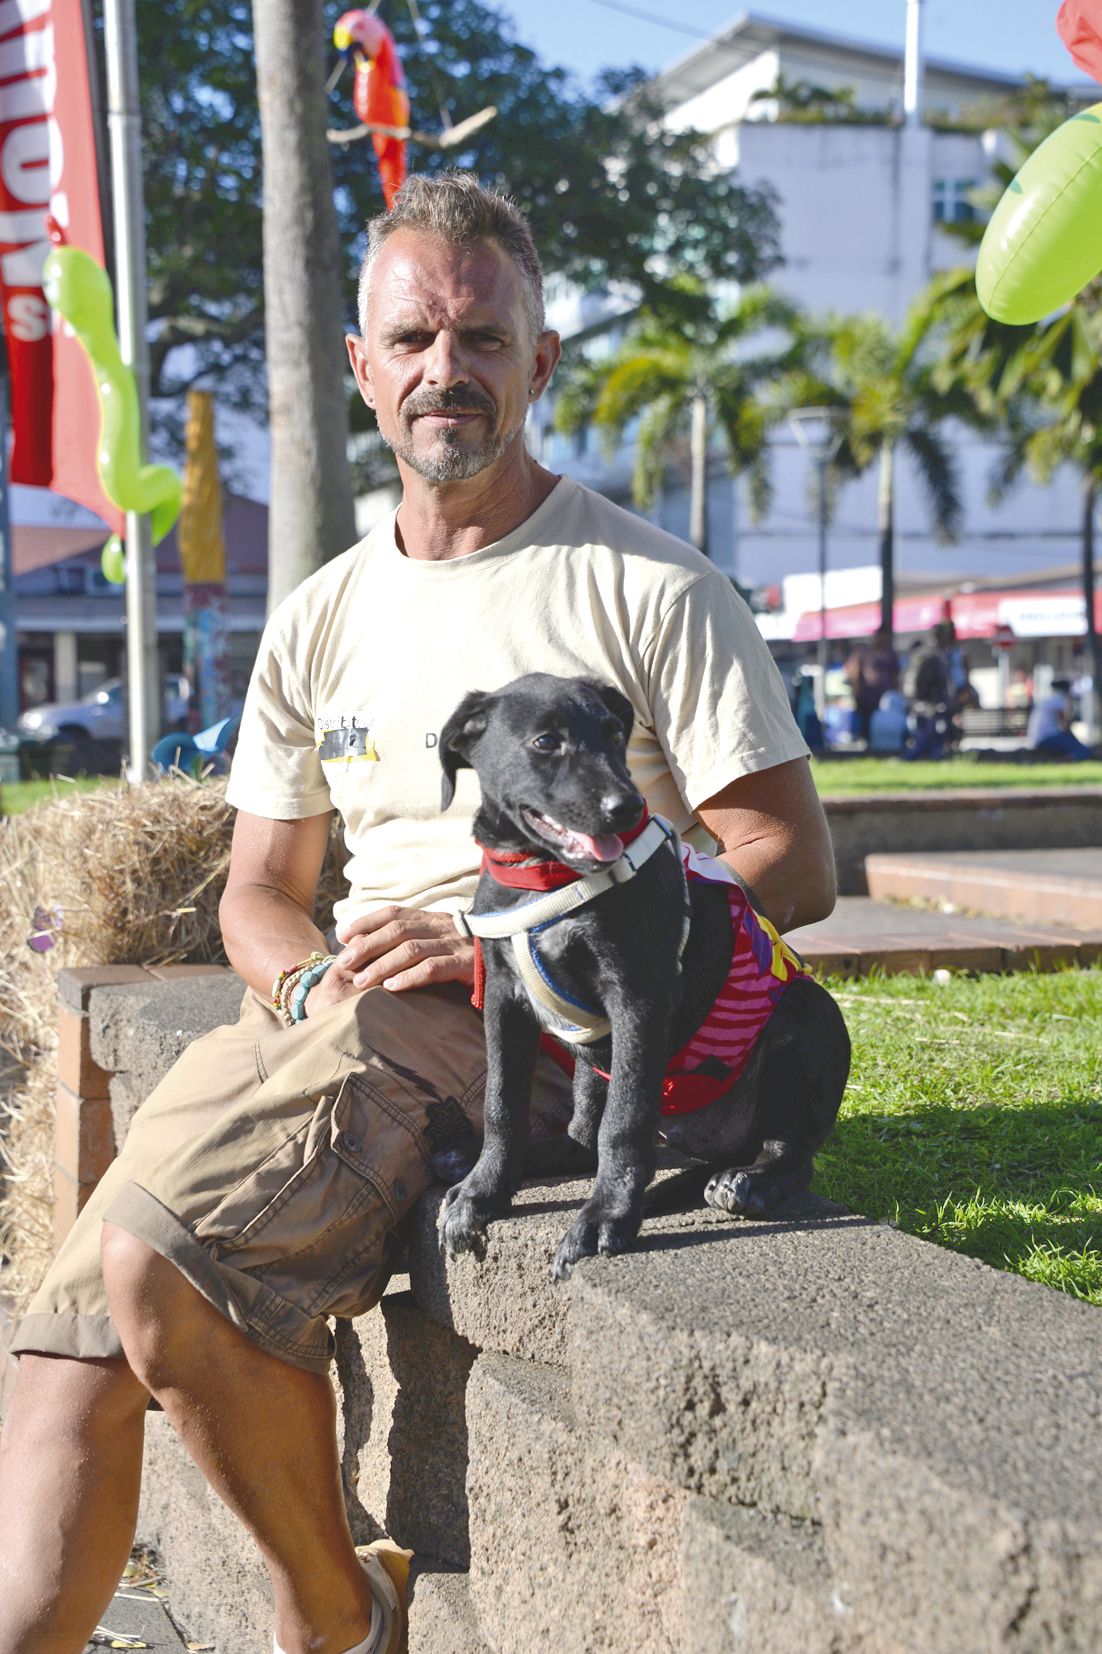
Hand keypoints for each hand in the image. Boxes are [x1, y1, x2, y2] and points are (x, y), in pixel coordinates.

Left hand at [321, 904, 474, 999]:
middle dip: (367, 945)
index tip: (342, 935)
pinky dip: (409, 977)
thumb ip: (412, 941)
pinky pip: (433, 968)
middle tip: (344, 963)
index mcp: (433, 919)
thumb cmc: (467, 958)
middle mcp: (442, 927)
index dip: (366, 921)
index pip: (394, 913)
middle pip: (398, 930)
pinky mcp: (467, 965)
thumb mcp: (438, 943)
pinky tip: (392, 988)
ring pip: (412, 949)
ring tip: (361, 981)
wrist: (512, 962)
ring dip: (383, 965)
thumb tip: (368, 947)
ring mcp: (455, 945)